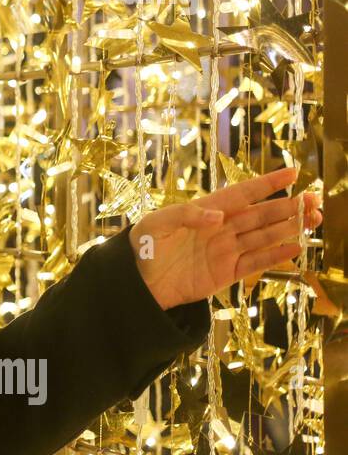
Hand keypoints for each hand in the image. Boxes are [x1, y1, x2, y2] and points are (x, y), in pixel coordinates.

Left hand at [129, 166, 322, 311]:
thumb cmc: (145, 245)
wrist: (139, 281)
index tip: (294, 172)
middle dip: (288, 206)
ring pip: (265, 236)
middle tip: (314, 200)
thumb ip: (186, 215)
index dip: (268, 183)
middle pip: (261, 214)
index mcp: (206, 210)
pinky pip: (256, 263)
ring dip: (289, 228)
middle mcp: (222, 228)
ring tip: (314, 219)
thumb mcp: (158, 223)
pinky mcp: (227, 273)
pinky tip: (295, 247)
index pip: (243, 193)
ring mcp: (226, 250)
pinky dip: (276, 256)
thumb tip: (219, 217)